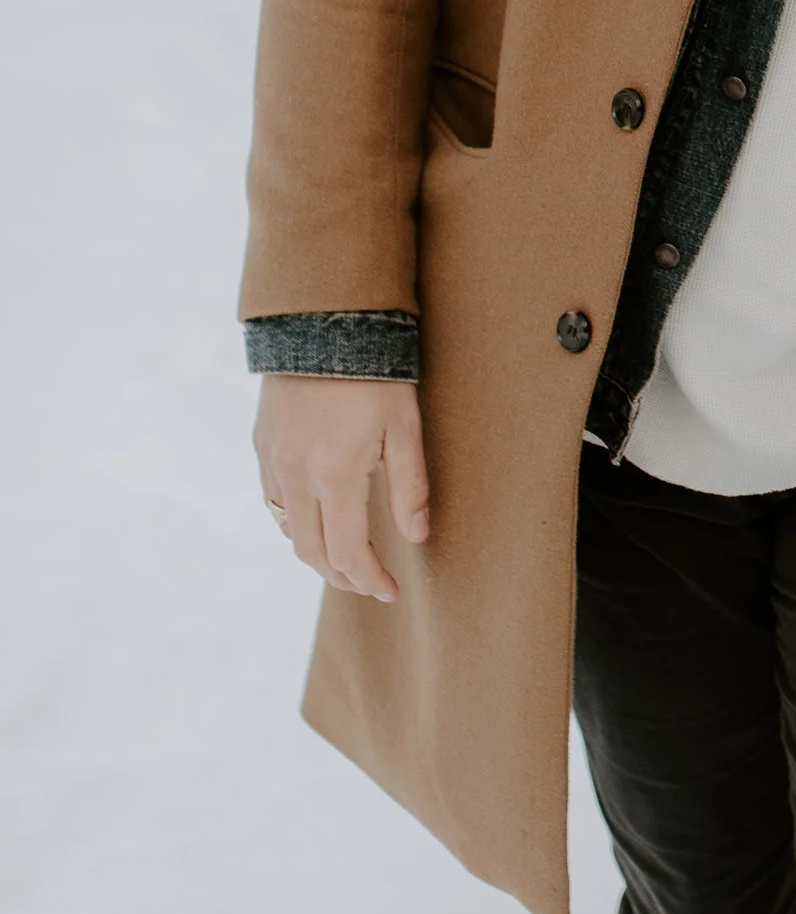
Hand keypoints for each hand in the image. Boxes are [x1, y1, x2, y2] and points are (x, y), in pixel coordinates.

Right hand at [254, 375, 430, 600]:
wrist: (322, 322)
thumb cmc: (375, 374)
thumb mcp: (404, 427)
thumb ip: (410, 487)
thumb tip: (417, 537)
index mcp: (334, 474)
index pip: (348, 552)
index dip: (369, 580)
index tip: (390, 591)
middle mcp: (295, 474)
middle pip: (311, 551)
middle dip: (341, 575)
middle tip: (369, 583)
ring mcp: (272, 461)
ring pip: (288, 530)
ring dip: (316, 553)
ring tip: (347, 559)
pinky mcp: (261, 445)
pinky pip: (274, 502)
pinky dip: (296, 523)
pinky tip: (318, 521)